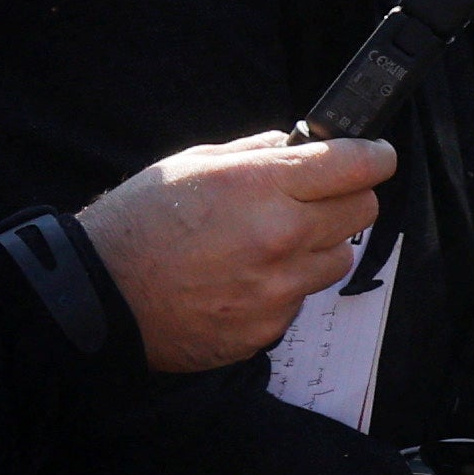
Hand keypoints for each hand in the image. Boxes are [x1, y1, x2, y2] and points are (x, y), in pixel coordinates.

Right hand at [76, 132, 395, 370]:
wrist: (97, 297)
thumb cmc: (140, 223)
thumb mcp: (197, 162)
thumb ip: (259, 152)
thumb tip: (302, 145)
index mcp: (263, 186)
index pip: (357, 164)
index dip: (374, 155)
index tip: (376, 154)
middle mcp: (280, 237)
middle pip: (363, 210)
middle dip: (346, 198)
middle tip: (315, 198)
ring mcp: (276, 289)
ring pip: (338, 258)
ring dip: (316, 247)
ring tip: (267, 244)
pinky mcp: (265, 330)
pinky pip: (299, 300)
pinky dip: (283, 288)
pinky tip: (241, 281)